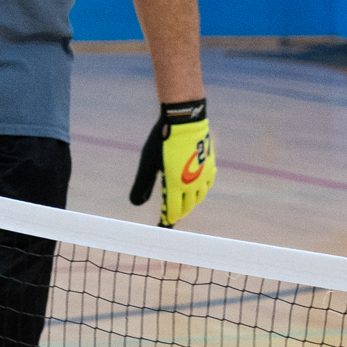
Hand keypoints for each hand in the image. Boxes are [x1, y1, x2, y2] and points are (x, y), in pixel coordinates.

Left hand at [128, 100, 215, 226]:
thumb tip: (136, 203)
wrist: (185, 120)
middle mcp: (193, 183)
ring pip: (199, 196)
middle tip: (172, 215)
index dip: (168, 220)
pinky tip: (198, 185)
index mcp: (177, 185)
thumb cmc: (163, 141)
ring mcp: (204, 174)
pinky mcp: (210, 164)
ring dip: (191, 202)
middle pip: (188, 206)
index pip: (174, 211)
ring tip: (184, 202)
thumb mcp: (148, 163)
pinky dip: (202, 189)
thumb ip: (142, 185)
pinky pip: (208, 183)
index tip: (163, 225)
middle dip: (180, 212)